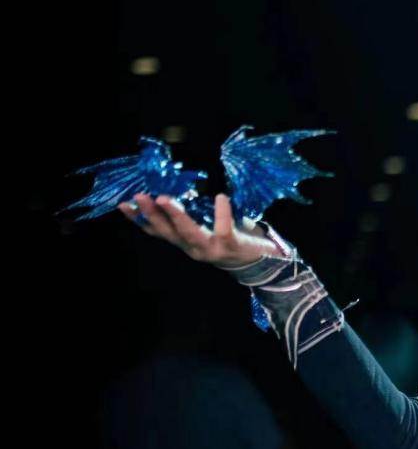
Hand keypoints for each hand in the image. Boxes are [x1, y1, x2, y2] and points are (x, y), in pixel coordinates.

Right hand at [118, 192, 286, 267]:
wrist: (262, 261)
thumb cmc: (232, 238)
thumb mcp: (206, 227)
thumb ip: (192, 214)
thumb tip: (175, 187)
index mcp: (185, 242)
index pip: (157, 231)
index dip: (139, 219)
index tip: (123, 204)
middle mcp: (194, 248)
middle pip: (168, 232)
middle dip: (152, 215)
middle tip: (140, 197)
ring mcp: (212, 249)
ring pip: (190, 233)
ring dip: (176, 216)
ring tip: (165, 198)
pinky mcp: (231, 246)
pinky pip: (224, 229)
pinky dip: (222, 213)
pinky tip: (220, 197)